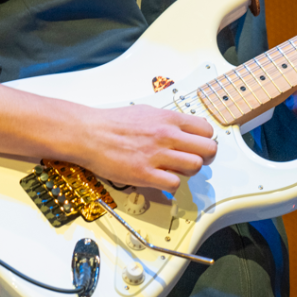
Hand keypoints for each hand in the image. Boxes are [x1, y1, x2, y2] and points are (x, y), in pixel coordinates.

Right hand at [76, 104, 217, 192]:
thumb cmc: (112, 123)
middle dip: (205, 157)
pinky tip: (162, 180)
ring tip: (175, 170)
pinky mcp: (145, 174)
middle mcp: (166, 136)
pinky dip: (172, 185)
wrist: (88, 133)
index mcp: (168, 119)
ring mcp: (157, 155)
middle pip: (208, 150)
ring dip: (188, 171)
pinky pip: (174, 184)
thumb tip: (184, 128)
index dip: (206, 140)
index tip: (200, 146)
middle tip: (195, 160)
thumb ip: (168, 121)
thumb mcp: (146, 112)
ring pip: (195, 167)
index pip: (206, 130)